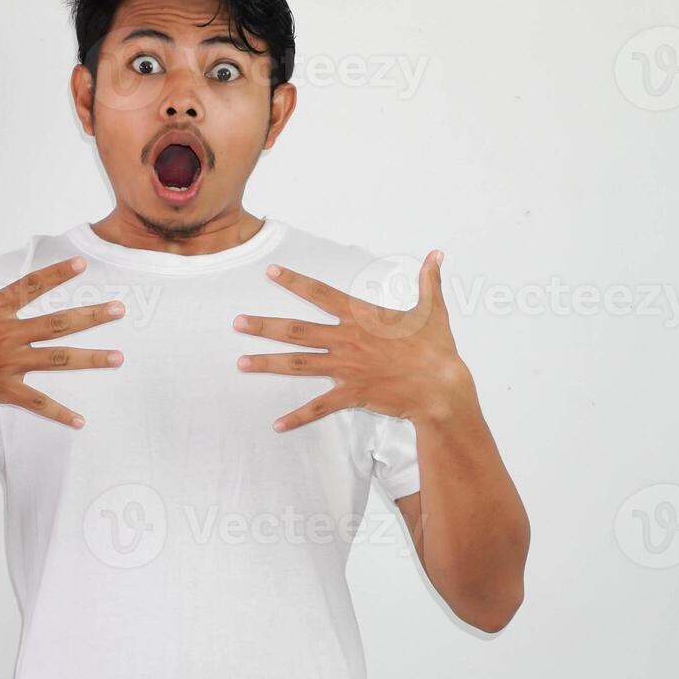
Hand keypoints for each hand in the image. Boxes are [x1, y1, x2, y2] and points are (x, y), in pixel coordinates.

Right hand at [0, 251, 124, 427]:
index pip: (29, 286)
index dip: (56, 274)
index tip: (81, 265)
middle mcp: (6, 335)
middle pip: (58, 323)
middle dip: (92, 315)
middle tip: (120, 309)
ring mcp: (8, 364)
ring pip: (58, 359)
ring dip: (91, 358)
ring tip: (118, 357)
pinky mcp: (4, 390)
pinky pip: (37, 403)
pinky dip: (59, 413)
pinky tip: (80, 421)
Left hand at [233, 251, 476, 431]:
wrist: (442, 386)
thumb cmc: (437, 348)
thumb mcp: (433, 309)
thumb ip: (429, 280)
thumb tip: (437, 253)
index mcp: (362, 316)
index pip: (321, 294)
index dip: (294, 281)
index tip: (270, 272)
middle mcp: (347, 339)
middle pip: (297, 329)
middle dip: (264, 326)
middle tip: (236, 323)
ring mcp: (347, 367)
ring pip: (298, 364)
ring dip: (268, 364)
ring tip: (241, 364)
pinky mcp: (353, 393)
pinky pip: (319, 407)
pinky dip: (298, 417)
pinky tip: (277, 424)